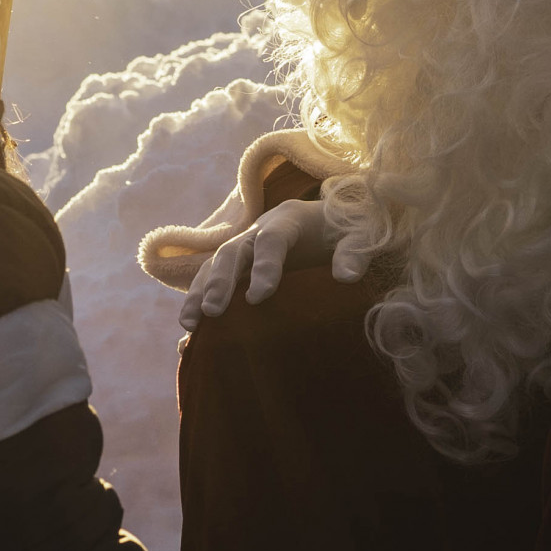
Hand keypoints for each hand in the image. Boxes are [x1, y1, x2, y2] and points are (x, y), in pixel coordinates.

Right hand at [179, 200, 350, 330]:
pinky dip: (200, 301)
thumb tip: (345, 277)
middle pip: (233, 251)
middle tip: (213, 311)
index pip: (271, 239)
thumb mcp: (361, 235)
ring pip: (214, 264)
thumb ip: (354, 252)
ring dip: (200, 292)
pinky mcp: (241, 264)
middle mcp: (260, 229)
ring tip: (189, 324)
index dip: (264, 266)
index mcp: (289, 220)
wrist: (335, 219)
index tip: (258, 297)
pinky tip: (190, 331)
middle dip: (220, 281)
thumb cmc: (349, 228)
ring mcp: (246, 246)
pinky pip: (213, 279)